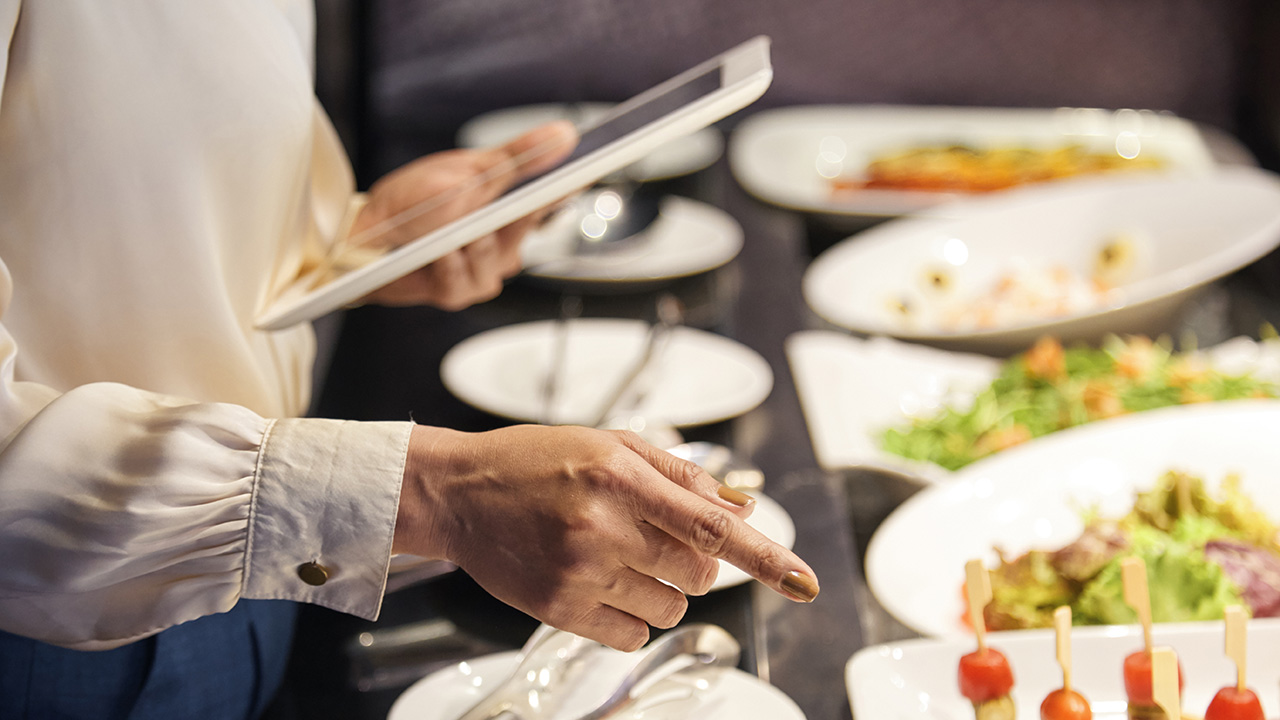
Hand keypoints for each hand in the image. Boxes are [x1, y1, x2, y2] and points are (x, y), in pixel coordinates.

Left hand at [350, 121, 577, 310]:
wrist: (362, 234)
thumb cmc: (413, 201)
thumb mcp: (469, 170)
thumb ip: (518, 157)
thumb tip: (565, 134)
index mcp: (510, 207)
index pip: (554, 194)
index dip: (573, 181)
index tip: (589, 167)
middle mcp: (504, 242)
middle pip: (526, 227)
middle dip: (504, 211)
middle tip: (489, 199)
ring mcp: (484, 270)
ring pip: (496, 258)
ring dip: (468, 241)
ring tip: (448, 232)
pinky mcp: (459, 292)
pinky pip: (465, 280)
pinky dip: (448, 264)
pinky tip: (436, 252)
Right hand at [394, 424, 819, 650]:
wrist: (460, 493)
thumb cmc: (536, 460)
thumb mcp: (612, 444)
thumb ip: (682, 475)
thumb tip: (745, 506)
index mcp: (621, 476)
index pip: (714, 525)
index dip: (766, 557)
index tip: (805, 581)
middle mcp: (603, 526)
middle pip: (699, 572)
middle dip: (694, 561)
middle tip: (653, 537)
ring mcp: (580, 571)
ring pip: (670, 607)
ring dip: (663, 589)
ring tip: (619, 557)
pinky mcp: (559, 608)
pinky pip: (631, 634)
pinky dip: (632, 616)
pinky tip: (601, 582)